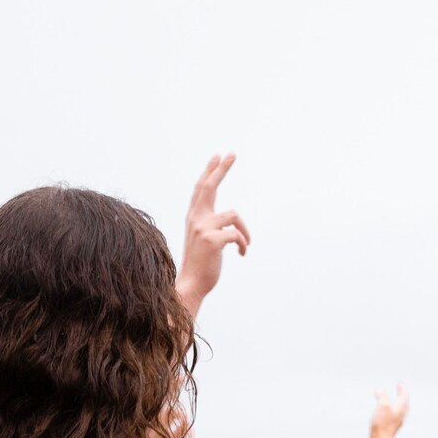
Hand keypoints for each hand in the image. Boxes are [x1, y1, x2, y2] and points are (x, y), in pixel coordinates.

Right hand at [175, 154, 249, 317]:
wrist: (192, 284)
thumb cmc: (201, 264)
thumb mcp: (204, 239)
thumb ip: (211, 225)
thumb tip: (229, 219)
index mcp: (194, 217)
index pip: (201, 188)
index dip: (210, 171)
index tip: (218, 156)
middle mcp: (195, 218)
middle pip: (209, 187)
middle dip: (220, 169)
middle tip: (231, 154)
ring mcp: (203, 228)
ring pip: (234, 215)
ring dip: (245, 231)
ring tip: (245, 245)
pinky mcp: (213, 240)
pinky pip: (237, 234)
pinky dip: (244, 243)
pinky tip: (242, 254)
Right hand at [369, 384, 408, 437]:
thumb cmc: (382, 424)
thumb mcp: (383, 406)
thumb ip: (382, 396)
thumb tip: (379, 391)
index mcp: (401, 409)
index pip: (404, 396)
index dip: (402, 389)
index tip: (400, 384)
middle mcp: (400, 415)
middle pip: (403, 403)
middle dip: (401, 395)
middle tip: (400, 389)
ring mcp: (395, 422)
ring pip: (398, 410)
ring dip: (396, 403)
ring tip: (393, 400)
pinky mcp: (389, 427)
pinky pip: (391, 415)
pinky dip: (389, 410)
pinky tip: (384, 413)